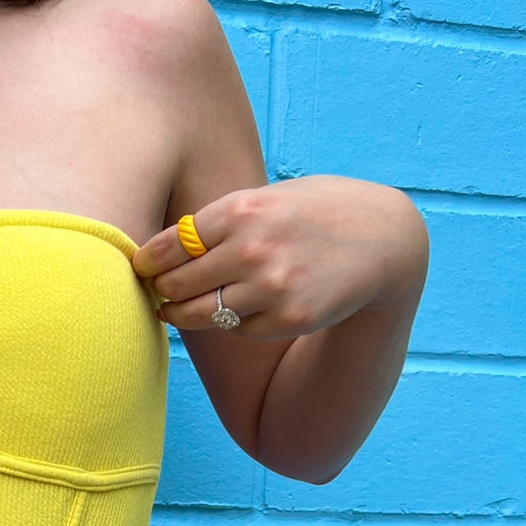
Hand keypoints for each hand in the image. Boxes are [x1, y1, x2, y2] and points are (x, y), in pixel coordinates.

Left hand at [132, 174, 429, 340]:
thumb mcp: (271, 198)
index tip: (141, 268)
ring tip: (171, 310)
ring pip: (200, 314)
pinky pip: (237, 328)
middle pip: (178, 283)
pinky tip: (233, 309)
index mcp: (242, 210)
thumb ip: (224, 220)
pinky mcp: (286, 318)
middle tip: (155, 291)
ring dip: (180, 314)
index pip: (171, 245)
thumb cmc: (318, 212)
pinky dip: (229, 321)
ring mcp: (270, 288)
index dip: (148, 262)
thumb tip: (166, 249)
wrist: (385, 241)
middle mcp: (252, 249)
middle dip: (161, 290)